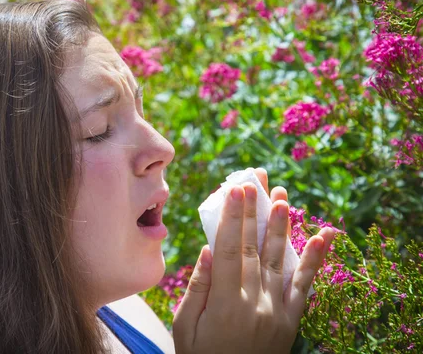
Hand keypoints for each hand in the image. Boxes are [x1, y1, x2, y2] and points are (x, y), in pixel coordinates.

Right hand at [173, 168, 335, 353]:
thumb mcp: (186, 326)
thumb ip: (199, 288)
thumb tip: (209, 249)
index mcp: (224, 303)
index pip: (228, 249)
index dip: (231, 217)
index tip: (234, 189)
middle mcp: (254, 302)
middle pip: (253, 247)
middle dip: (253, 211)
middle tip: (256, 181)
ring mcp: (276, 311)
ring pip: (278, 260)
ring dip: (281, 226)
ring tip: (282, 197)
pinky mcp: (291, 320)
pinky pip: (303, 286)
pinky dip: (313, 260)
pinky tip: (321, 237)